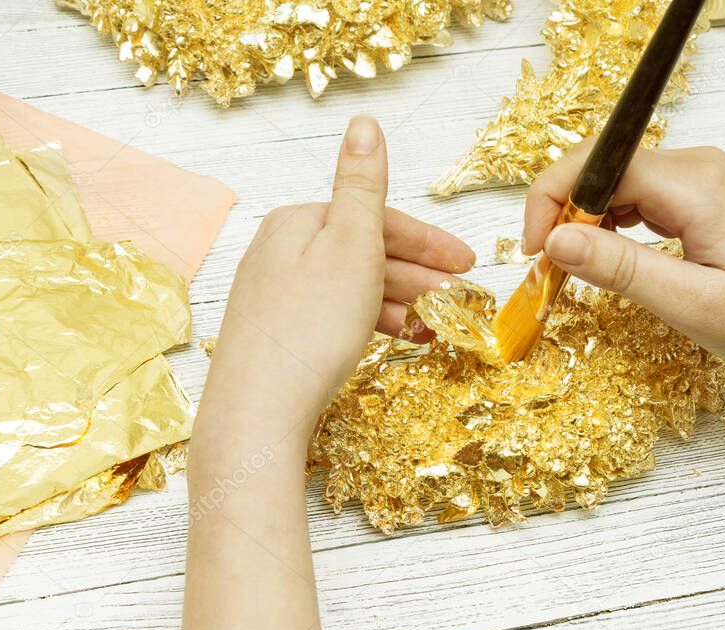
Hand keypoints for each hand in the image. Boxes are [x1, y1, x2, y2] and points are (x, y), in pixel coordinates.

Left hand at [207, 115, 473, 422]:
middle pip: (364, 253)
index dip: (427, 241)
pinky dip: (370, 323)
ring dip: (400, 302)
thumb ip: (363, 185)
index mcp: (298, 222)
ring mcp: (275, 295)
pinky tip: (397, 339)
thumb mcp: (351, 245)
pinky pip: (335, 316)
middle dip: (418, 275)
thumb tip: (363, 123)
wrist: (258, 410)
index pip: (375, 219)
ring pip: (352, 287)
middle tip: (461, 298)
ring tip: (437, 326)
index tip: (467, 263)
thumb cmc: (308, 328)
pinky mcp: (276, 335)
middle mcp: (280, 252)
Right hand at [522, 139, 724, 436]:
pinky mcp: (698, 194)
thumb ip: (621, 269)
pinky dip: (610, 224)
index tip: (533, 250)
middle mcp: (694, 167)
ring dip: (584, 221)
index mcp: (693, 185)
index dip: (552, 200)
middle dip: (561, 213)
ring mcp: (697, 177)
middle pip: (600, 168)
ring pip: (614, 182)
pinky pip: (636, 195)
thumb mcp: (691, 303)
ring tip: (573, 269)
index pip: (597, 164)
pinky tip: (608, 257)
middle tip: (547, 268)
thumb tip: (556, 242)